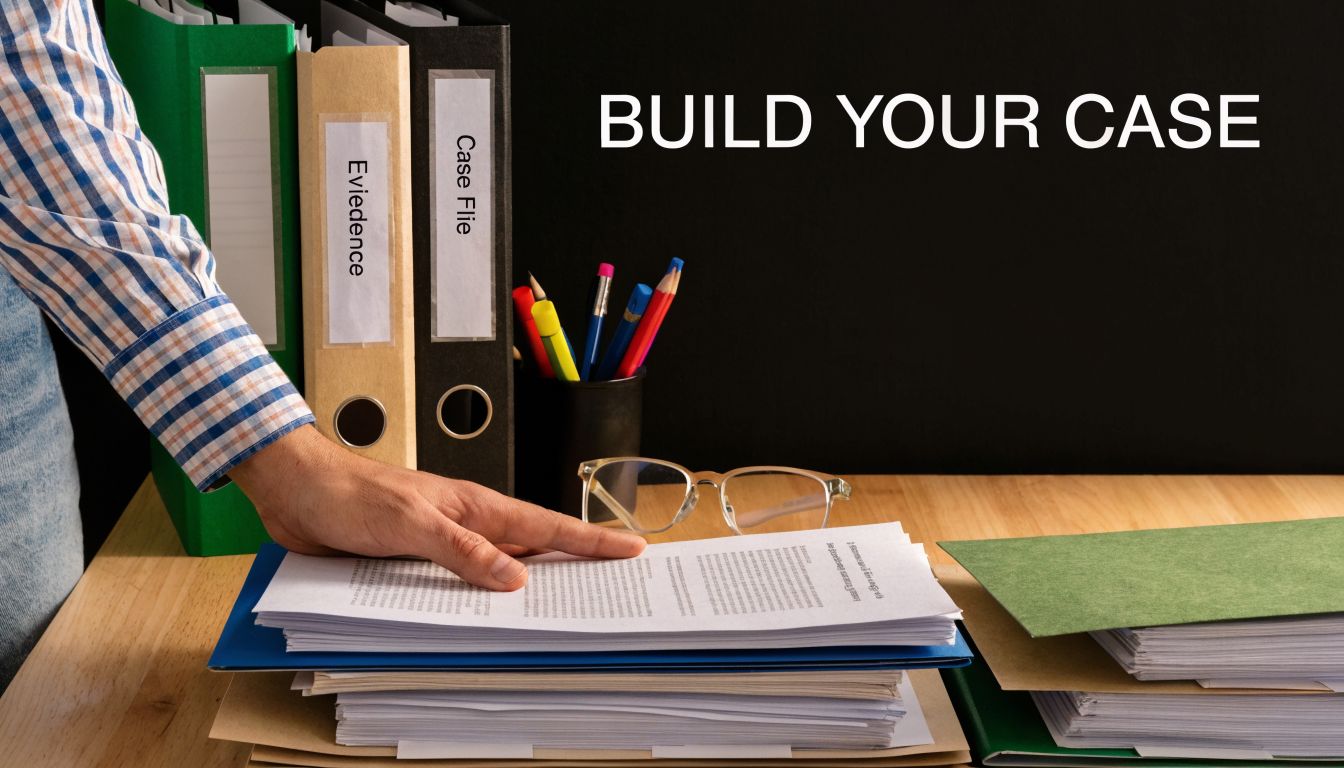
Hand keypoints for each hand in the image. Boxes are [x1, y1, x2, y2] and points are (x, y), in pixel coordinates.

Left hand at [230, 424, 644, 590]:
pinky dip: (475, 605)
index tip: (632, 548)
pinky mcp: (414, 564)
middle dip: (573, 569)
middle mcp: (465, 527)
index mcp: (475, 507)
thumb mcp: (412, 523)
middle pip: (530, 554)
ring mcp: (441, 546)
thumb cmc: (350, 492)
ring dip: (523, 593)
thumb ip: (462, 551)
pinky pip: (455, 589)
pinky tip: (481, 624)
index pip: (545, 527)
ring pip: (495, 575)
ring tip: (560, 617)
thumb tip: (514, 580)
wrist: (298, 490)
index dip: (591, 540)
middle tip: (612, 591)